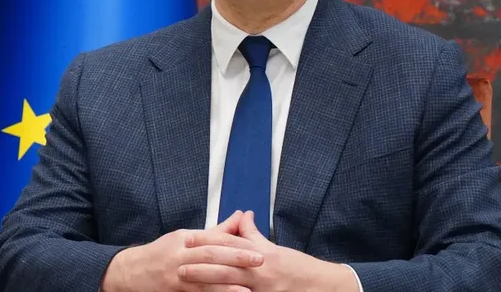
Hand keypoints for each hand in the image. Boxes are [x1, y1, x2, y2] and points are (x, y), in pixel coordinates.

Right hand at [101, 210, 263, 291]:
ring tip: (248, 287)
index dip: (235, 242)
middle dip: (236, 256)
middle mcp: (180, 254)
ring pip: (204, 276)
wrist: (131, 272)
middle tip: (259, 259)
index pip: (213, 238)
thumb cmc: (161, 254)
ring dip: (227, 282)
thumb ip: (214, 232)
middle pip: (211, 253)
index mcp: (184, 238)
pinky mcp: (174, 290)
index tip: (256, 245)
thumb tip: (240, 217)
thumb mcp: (183, 238)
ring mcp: (175, 274)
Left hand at [178, 211, 359, 291]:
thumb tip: (241, 215)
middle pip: (223, 267)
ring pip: (228, 287)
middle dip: (199, 267)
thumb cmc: (297, 268)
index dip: (206, 241)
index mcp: (260, 254)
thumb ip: (253, 234)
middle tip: (178, 266)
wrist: (322, 287)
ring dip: (206, 285)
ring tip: (187, 285)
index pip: (228, 244)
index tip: (186, 240)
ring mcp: (261, 290)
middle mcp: (259, 271)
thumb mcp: (274, 248)